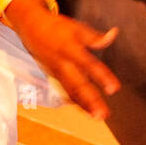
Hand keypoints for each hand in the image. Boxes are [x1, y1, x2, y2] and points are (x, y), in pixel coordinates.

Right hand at [7, 0, 119, 117]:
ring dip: (84, 105)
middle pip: (78, 85)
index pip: (89, 65)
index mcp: (70, 49)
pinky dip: (76, 102)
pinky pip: (66, 91)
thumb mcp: (76, 28)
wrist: (31, 28)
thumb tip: (114, 34)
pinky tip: (87, 111)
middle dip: (91, 101)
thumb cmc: (56, 27)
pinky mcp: (53, 76)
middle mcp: (63, 64)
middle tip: (102, 114)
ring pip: (71, 92)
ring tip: (97, 117)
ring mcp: (57, 72)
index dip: (102, 77)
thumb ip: (94, 37)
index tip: (114, 89)